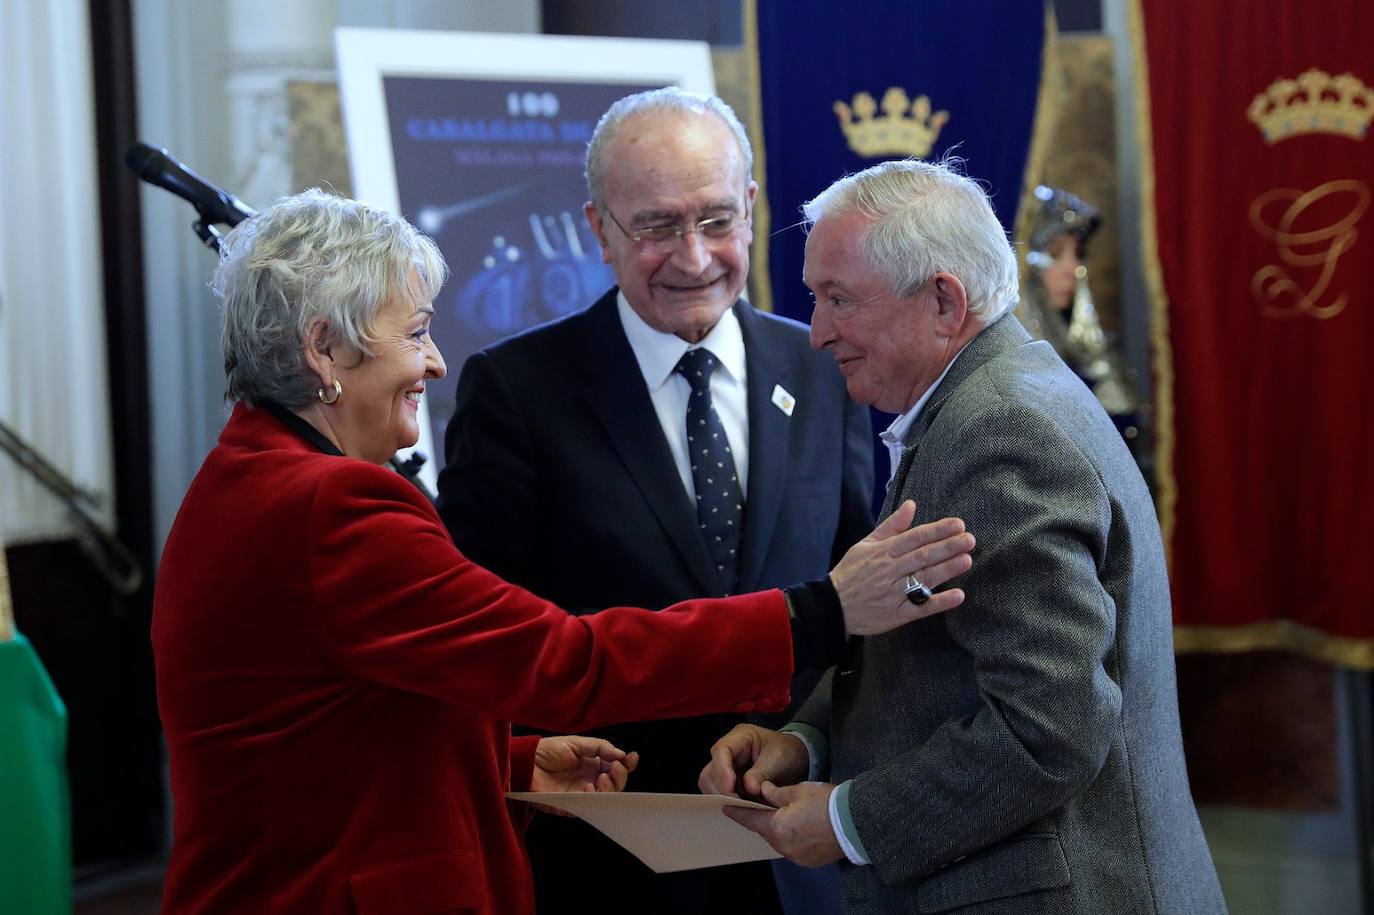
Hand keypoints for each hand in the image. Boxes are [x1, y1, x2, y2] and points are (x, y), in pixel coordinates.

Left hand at [530, 736, 638, 799]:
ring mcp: (582, 794)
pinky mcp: (571, 805)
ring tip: (602, 778)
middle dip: (620, 777)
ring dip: (610, 788)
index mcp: (594, 764)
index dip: (626, 765)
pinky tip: (590, 788)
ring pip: (606, 798)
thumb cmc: (548, 751)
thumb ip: (599, 747)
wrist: (525, 762)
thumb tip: (621, 754)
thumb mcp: (577, 743)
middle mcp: (591, 780)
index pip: (616, 768)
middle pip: (616, 784)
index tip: (632, 758)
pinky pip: (589, 807)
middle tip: (615, 767)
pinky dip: (594, 799)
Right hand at [699, 724, 808, 798]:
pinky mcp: (730, 782)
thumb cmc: (786, 752)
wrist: (795, 759)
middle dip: (722, 789)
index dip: (722, 770)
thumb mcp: (778, 759)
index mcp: (740, 737)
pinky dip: (730, 802)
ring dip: (725, 798)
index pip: (721, 751)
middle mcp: (729, 752)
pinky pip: (721, 794)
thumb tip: (749, 788)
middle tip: (739, 802)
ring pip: (711, 785)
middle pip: (710, 771)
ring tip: (745, 805)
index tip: (731, 787)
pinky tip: (744, 807)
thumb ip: (762, 773)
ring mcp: (727, 768)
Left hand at [724, 781, 843, 867]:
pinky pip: (793, 848)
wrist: (856, 822)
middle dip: (762, 818)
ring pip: (779, 839)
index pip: (750, 819)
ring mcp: (796, 856)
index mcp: (776, 828)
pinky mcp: (809, 861)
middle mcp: (783, 847)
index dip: (738, 812)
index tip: (726, 807)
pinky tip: (799, 826)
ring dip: (779, 828)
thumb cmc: (826, 803)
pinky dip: (792, 837)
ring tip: (783, 814)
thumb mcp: (797, 790)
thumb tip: (763, 791)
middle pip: (765, 830)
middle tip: (759, 805)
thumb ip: (775, 792)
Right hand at [830, 500, 973, 635]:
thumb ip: (891, 526)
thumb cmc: (851, 572)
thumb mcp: (866, 544)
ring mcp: (894, 593)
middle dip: (948, 547)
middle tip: (969, 540)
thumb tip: (911, 505)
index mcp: (882, 552)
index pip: (914, 537)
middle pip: (922, 556)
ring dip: (947, 569)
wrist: (832, 606)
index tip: (958, 524)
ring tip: (967, 560)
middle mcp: (889, 571)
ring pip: (924, 579)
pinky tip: (958, 595)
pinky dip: (940, 602)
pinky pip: (921, 607)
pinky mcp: (897, 614)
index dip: (937, 530)